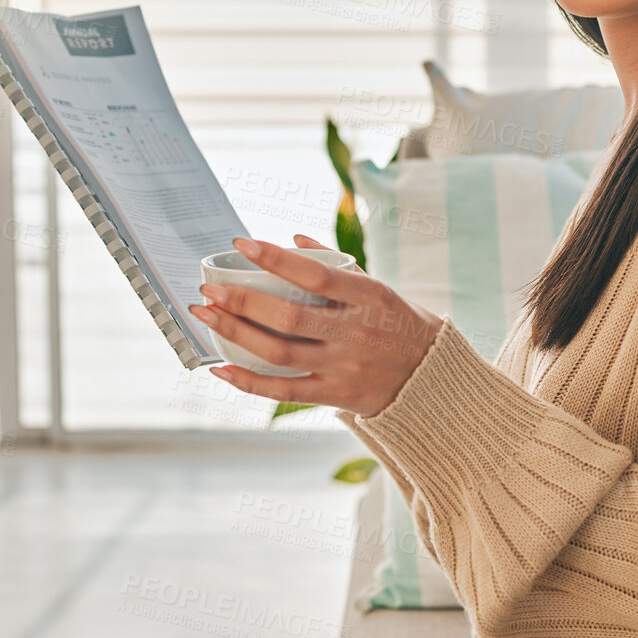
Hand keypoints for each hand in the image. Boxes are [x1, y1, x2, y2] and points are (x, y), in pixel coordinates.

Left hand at [191, 234, 442, 417]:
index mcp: (371, 297)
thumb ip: (338, 265)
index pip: (316, 274)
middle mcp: (357, 332)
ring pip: (280, 353)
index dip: (276, 259)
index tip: (242, 245)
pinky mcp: (336, 395)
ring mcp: (345, 367)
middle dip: (243, 301)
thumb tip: (294, 242)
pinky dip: (249, 382)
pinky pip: (284, 391)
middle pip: (289, 317)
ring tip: (206, 315)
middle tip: (210, 288)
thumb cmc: (399, 325)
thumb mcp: (380, 289)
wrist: (431, 379)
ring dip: (236, 333)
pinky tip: (222, 368)